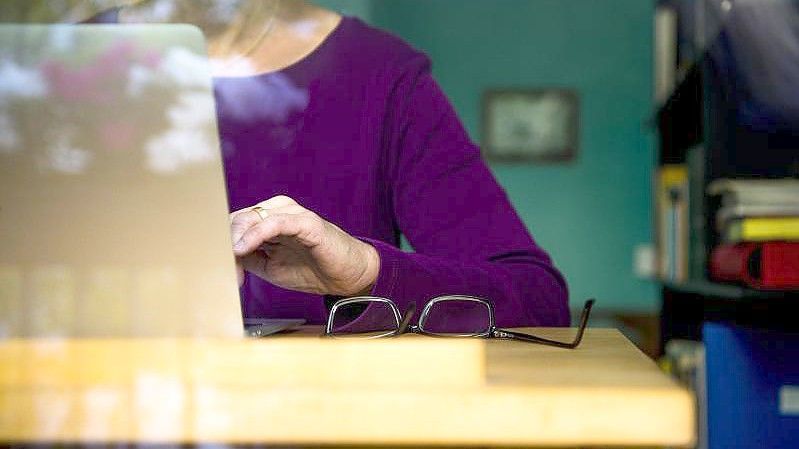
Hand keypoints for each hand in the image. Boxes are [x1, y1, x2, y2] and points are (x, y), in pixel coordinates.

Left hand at [229, 195, 379, 295]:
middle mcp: (277, 210)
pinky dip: (254, 235)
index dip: (221, 244)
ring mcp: (292, 213)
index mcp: (267, 218)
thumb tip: (221, 258)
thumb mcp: (269, 266)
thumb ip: (247, 258)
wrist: (346, 277)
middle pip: (238, 218)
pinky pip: (274, 223)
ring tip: (231, 261)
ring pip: (251, 217)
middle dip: (225, 245)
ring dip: (235, 241)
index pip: (233, 223)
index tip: (216, 268)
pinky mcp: (306, 221)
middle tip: (224, 271)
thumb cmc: (311, 269)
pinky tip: (242, 248)